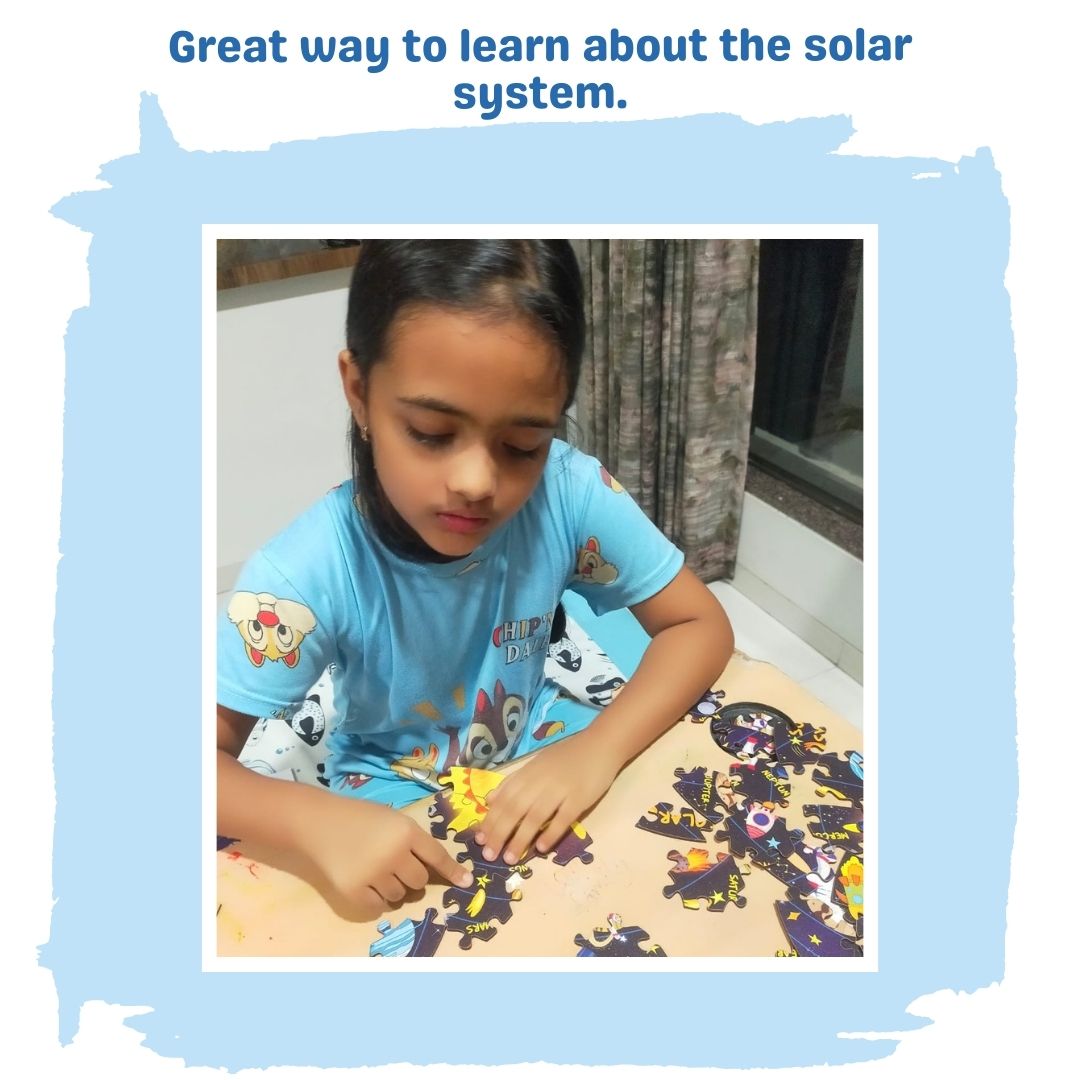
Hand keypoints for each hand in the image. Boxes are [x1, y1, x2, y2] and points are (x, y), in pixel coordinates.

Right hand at [302, 796, 472, 918]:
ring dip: (393, 887)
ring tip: (373, 868)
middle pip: (420, 882)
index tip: (466, 882)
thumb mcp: (392, 819)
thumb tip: (435, 868)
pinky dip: (375, 899)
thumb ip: (413, 840)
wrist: (319, 824)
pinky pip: (379, 907)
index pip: (437, 856)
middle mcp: (395, 854)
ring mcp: (375, 875)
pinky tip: (364, 881)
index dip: (452, 871)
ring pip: (399, 895)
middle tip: (394, 864)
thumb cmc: (359, 818)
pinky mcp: (355, 892)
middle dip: (412, 877)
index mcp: (406, 831)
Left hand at [474, 730, 621, 863]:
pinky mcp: (579, 798)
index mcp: (528, 773)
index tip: (479, 840)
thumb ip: (514, 782)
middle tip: (490, 855)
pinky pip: (562, 819)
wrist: (600, 744)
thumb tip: (490, 800)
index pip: (503, 798)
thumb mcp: (536, 764)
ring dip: (520, 839)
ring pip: (535, 817)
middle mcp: (540, 781)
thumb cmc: (567, 756)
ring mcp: (560, 790)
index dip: (491, 819)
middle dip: (499, 833)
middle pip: (515, 809)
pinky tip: (541, 849)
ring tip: (510, 858)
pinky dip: (551, 834)